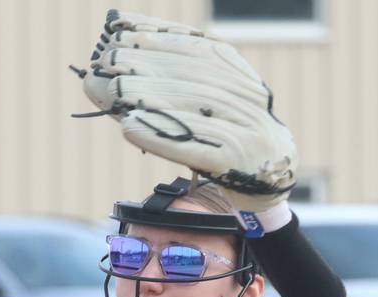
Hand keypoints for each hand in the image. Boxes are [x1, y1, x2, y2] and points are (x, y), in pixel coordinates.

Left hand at [78, 10, 296, 235]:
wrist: (270, 181)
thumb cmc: (227, 138)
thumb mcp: (210, 102)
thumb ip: (175, 81)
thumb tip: (121, 58)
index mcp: (239, 77)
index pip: (197, 47)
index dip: (157, 37)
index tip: (120, 34)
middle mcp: (246, 98)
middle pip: (191, 74)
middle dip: (146, 63)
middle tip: (108, 61)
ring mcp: (244, 130)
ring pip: (192, 106)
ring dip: (149, 93)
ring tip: (114, 89)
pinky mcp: (234, 162)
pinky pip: (191, 147)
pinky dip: (158, 136)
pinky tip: (130, 128)